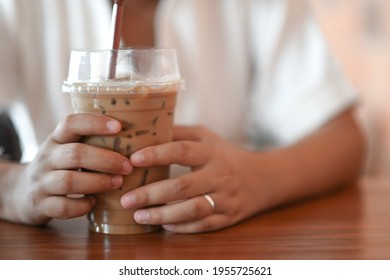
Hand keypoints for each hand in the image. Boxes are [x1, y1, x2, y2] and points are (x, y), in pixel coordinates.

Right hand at [5, 113, 131, 224]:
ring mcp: (41, 182)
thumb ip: (90, 141)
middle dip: (106, 160)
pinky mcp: (41, 205)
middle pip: (75, 154)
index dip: (94, 122)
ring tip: (117, 183)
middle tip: (128, 166)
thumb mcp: (67, 148)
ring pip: (69, 181)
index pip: (70, 123)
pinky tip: (94, 203)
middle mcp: (46, 157)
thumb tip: (136, 136)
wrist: (21, 192)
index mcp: (56, 139)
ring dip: (98, 182)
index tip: (118, 126)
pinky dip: (82, 206)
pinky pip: (63, 207)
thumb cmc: (58, 166)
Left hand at [120, 126, 260, 232]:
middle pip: (183, 186)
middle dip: (151, 194)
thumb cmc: (226, 155)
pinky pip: (203, 225)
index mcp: (212, 152)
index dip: (158, 154)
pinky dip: (182, 227)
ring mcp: (225, 198)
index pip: (183, 151)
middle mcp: (220, 175)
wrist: (262, 179)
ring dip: (163, 215)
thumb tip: (146, 132)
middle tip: (126, 199)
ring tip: (138, 216)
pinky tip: (163, 225)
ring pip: (193, 210)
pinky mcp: (228, 217)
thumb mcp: (207, 137)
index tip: (134, 159)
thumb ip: (180, 134)